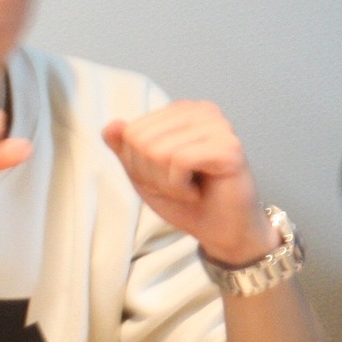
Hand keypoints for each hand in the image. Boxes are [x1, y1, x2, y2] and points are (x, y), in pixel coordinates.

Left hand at [102, 101, 274, 265]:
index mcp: (181, 111)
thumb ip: (124, 148)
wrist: (219, 230)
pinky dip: (179, 187)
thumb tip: (111, 125)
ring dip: (165, 183)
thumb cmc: (185, 200)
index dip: (136, 165)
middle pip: (140, 140)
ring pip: (157, 151)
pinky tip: (197, 192)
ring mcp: (219, 126)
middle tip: (177, 185)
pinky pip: (179, 162)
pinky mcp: (229, 147)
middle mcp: (202, 111)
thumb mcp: (143, 173)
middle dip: (149, 174)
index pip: (129, 132)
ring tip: (188, 188)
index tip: (163, 176)